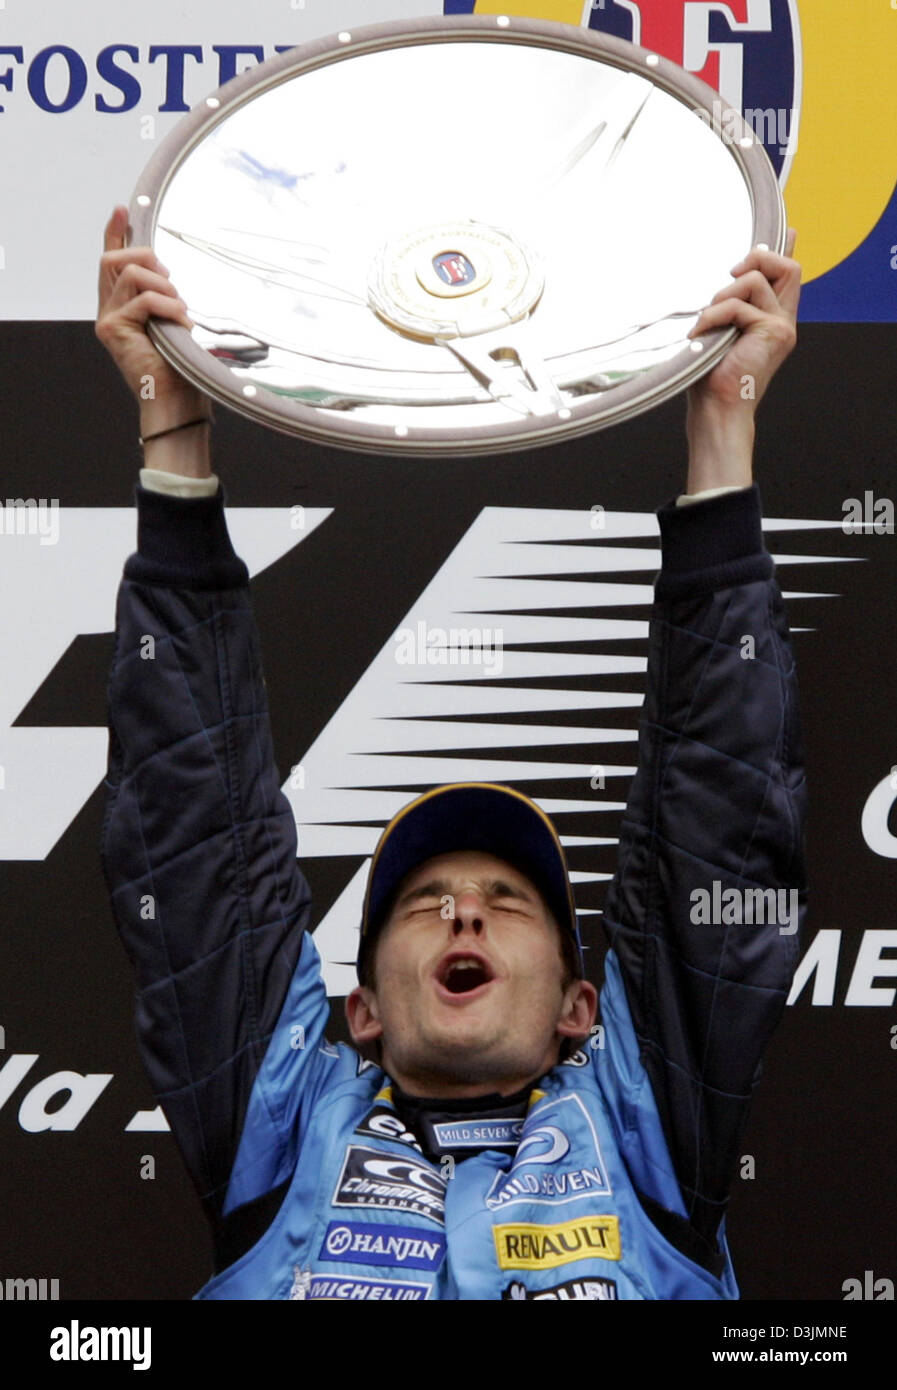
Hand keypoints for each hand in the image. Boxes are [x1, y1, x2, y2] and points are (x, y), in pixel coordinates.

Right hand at [95, 204, 205, 412]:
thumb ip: (165, 298)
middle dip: (145, 257)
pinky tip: (181, 324)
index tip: (123, 210)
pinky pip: (142, 299)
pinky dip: (167, 306)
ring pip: (130, 274)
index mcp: (124, 307)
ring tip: (181, 311)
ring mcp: (108, 319)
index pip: (113, 263)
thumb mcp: (175, 323)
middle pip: (114, 259)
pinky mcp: (112, 328)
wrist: (176, 402)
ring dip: (163, 287)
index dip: (116, 233)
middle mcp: (109, 310)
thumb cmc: (181, 369)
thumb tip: (169, 275)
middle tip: (170, 278)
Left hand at [682, 229, 800, 492]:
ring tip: (707, 322)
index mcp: (773, 321)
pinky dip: (713, 316)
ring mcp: (781, 326)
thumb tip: (722, 282)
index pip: (788, 276)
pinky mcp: (773, 331)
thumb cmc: (710, 378)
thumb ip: (726, 307)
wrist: (716, 410)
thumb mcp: (718, 333)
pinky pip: (738, 305)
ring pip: (755, 281)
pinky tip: (700, 334)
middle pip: (786, 266)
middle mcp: (783, 321)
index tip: (784, 231)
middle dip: (755, 261)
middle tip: (728, 275)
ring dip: (722, 296)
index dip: (784, 250)